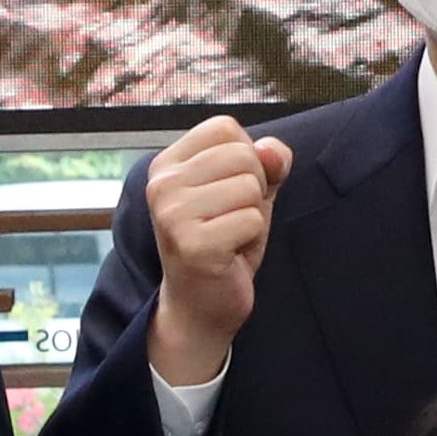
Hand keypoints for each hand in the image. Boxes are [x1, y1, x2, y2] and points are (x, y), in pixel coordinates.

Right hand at [138, 113, 293, 390]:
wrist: (200, 307)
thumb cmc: (223, 244)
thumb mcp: (247, 193)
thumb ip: (266, 162)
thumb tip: (274, 151)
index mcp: (167, 164)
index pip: (225, 127)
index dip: (246, 157)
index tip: (229, 192)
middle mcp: (162, 184)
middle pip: (242, 155)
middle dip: (254, 189)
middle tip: (231, 221)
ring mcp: (172, 214)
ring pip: (250, 187)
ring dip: (252, 217)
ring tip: (229, 238)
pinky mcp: (192, 244)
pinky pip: (251, 220)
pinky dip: (251, 239)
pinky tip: (230, 255)